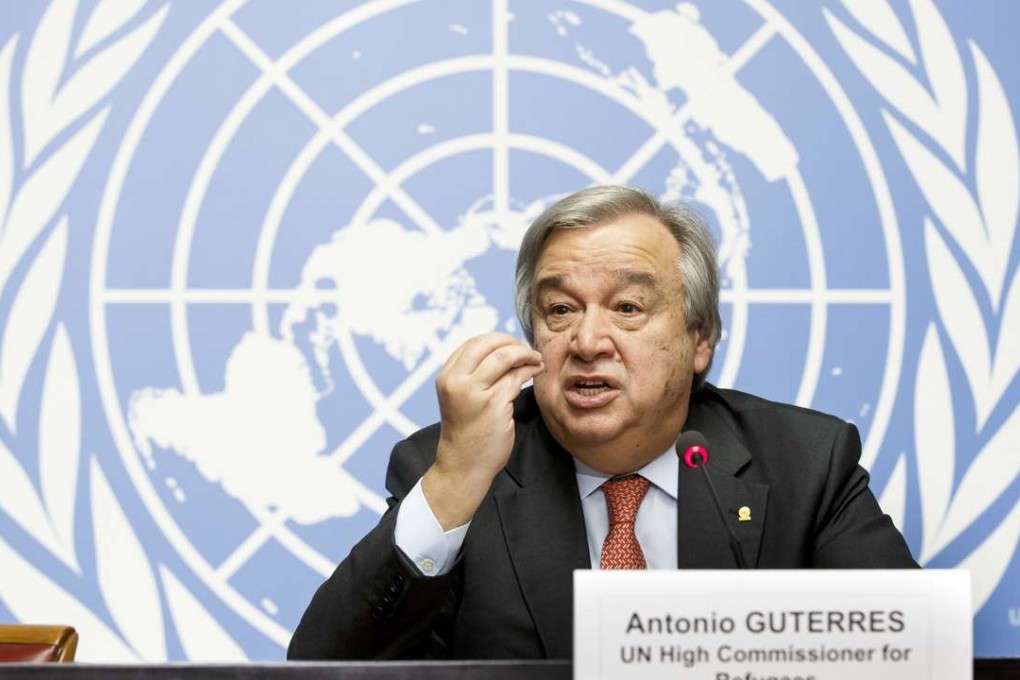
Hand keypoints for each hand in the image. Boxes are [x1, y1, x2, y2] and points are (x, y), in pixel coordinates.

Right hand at [422, 333, 543, 529]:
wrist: (463, 465)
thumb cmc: (466, 432)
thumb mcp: (460, 397)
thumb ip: (473, 374)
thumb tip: (503, 349)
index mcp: (447, 377)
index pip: (473, 343)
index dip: (497, 340)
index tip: (512, 345)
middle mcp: (457, 382)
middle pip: (488, 343)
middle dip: (512, 341)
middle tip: (527, 350)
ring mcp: (475, 393)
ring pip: (506, 357)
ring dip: (526, 354)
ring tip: (536, 359)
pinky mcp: (494, 405)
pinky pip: (517, 377)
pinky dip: (530, 370)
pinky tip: (536, 371)